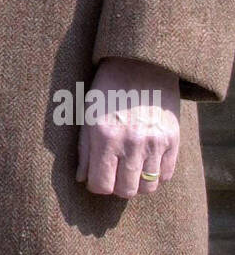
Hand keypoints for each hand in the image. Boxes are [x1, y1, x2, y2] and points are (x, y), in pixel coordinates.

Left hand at [76, 57, 179, 196]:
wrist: (141, 63)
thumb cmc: (108, 89)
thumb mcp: (88, 113)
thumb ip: (85, 149)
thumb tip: (82, 179)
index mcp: (104, 136)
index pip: (101, 184)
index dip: (96, 185)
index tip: (97, 177)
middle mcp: (130, 142)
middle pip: (126, 191)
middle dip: (117, 186)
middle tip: (115, 173)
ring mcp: (155, 142)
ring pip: (148, 187)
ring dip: (138, 183)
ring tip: (131, 168)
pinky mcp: (173, 139)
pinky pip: (167, 175)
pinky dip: (157, 174)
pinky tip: (148, 161)